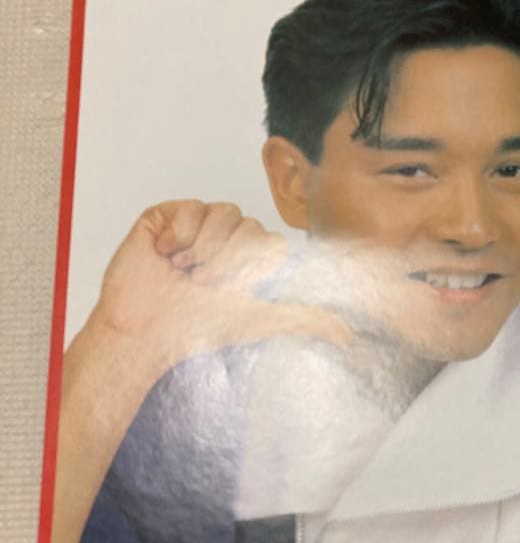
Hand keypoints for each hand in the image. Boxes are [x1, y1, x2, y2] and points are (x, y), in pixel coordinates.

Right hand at [88, 199, 350, 371]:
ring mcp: (194, 224)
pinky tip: (165, 254)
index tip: (232, 291)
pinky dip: (179, 234)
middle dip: (227, 260)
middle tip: (202, 284)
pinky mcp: (165, 215)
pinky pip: (189, 207)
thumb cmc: (199, 328)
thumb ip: (307, 319)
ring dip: (204, 248)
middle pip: (249, 226)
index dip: (251, 266)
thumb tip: (349, 335)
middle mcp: (224, 237)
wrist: (147, 331)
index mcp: (248, 257)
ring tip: (183, 271)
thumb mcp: (262, 321)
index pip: (271, 241)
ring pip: (223, 213)